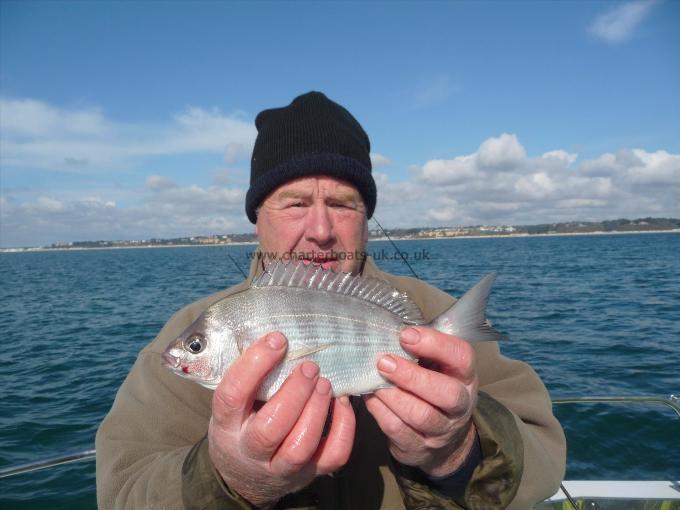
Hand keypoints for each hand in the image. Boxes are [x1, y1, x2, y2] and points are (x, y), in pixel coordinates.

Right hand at [208, 332, 355, 506]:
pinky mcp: (309, 474)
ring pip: (300, 446)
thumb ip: (249, 376)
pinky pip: (332, 456)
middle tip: (309, 366)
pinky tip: (343, 401)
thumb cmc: (241, 424)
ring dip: (317, 409)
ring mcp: (281, 468)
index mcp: (226, 425)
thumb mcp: (233, 403)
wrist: (246, 478)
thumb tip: (277, 334)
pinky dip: (344, 427)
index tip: (277, 339)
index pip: (232, 396)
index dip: (254, 365)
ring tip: (326, 382)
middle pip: (270, 428)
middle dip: (294, 393)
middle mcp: (250, 450)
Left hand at [364, 326, 477, 476]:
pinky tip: (370, 396)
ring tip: (373, 379)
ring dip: (393, 395)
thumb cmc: (432, 388)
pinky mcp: (418, 448)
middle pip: (446, 393)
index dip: (435, 344)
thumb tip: (386, 328)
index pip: (461, 356)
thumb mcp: (437, 367)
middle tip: (384, 361)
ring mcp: (441, 430)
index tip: (406, 335)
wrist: (441, 441)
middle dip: (412, 376)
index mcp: (465, 376)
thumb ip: (421, 350)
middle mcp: (460, 405)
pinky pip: (397, 430)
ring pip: (420, 415)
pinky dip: (380, 411)